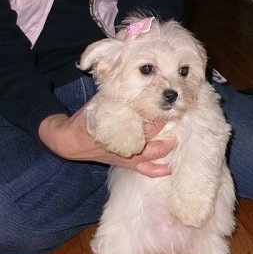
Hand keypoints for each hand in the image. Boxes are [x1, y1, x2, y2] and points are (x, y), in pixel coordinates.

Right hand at [38, 107, 174, 176]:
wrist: (72, 141)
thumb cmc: (86, 121)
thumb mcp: (99, 104)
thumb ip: (115, 97)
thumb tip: (126, 83)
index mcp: (123, 125)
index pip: (145, 118)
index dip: (157, 111)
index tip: (165, 103)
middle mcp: (129, 142)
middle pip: (153, 134)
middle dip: (166, 125)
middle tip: (176, 117)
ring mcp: (131, 155)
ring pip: (154, 153)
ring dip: (167, 146)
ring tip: (178, 139)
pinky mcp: (129, 163)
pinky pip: (146, 170)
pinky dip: (159, 170)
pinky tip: (170, 169)